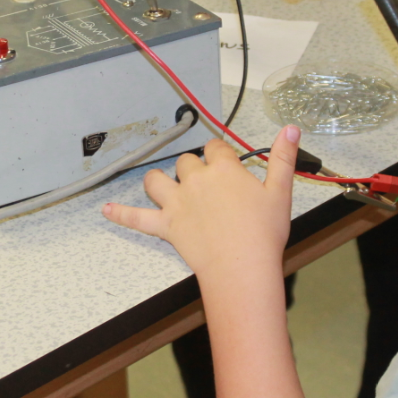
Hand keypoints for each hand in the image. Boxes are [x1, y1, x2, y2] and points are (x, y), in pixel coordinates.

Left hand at [103, 126, 299, 279]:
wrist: (243, 266)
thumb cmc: (263, 233)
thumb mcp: (280, 192)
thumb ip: (283, 158)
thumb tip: (290, 130)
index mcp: (224, 169)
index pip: (215, 147)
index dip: (220, 153)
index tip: (225, 161)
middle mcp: (196, 181)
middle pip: (187, 162)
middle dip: (195, 168)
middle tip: (207, 184)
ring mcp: (178, 203)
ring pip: (157, 180)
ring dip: (159, 181)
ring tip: (165, 185)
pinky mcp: (166, 226)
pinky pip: (137, 217)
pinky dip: (120, 214)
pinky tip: (106, 210)